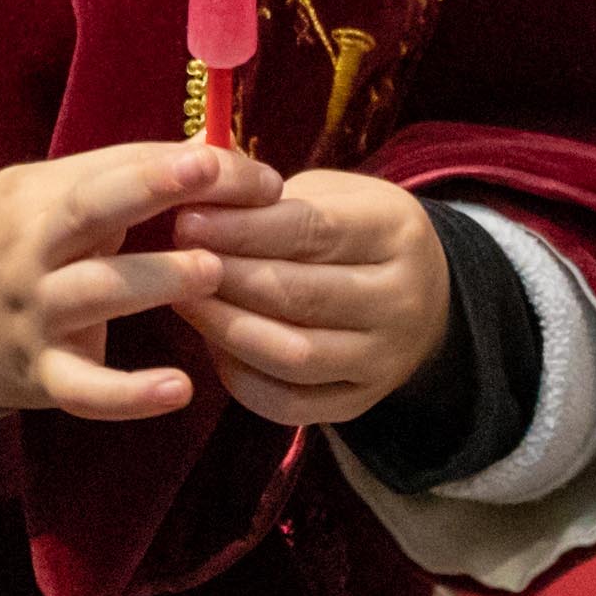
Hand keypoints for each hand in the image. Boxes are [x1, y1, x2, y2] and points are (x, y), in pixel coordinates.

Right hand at [0, 141, 271, 425]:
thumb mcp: (39, 197)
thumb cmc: (10, 246)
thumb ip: (117, 177)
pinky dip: (129, 394)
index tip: (220, 157)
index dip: (163, 164)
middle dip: (146, 188)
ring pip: (95, 294)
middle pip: (86, 213)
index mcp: (35, 202)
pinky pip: (86, 390)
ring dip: (154, 280)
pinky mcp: (43, 375)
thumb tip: (208, 149)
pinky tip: (179, 389)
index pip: (105, 172)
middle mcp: (31, 253)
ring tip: (211, 272)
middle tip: (209, 172)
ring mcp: (35, 316)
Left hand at [178, 167, 456, 430]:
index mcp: (395, 232)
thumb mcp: (329, 194)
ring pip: (294, 355)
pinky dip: (240, 376)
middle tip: (175, 263)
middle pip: (301, 296)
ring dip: (227, 328)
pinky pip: (289, 403)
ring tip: (184, 300)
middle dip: (228, 279)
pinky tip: (211, 343)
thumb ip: (267, 197)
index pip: (312, 231)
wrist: (421, 298)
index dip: (242, 229)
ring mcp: (384, 360)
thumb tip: (193, 191)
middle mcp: (400, 301)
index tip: (186, 220)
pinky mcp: (358, 403)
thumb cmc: (352, 231)